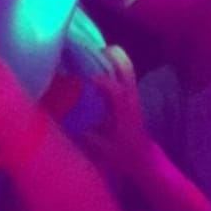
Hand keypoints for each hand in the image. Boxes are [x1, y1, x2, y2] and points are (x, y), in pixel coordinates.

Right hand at [85, 47, 149, 179]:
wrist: (143, 157)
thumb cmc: (122, 154)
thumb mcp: (104, 150)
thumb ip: (87, 136)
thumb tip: (68, 122)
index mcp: (124, 109)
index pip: (116, 89)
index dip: (101, 81)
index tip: (86, 78)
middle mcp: (130, 95)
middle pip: (124, 64)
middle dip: (106, 54)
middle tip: (87, 56)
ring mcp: (132, 90)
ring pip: (125, 61)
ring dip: (109, 55)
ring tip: (90, 57)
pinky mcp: (131, 90)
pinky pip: (123, 67)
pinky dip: (110, 61)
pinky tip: (96, 66)